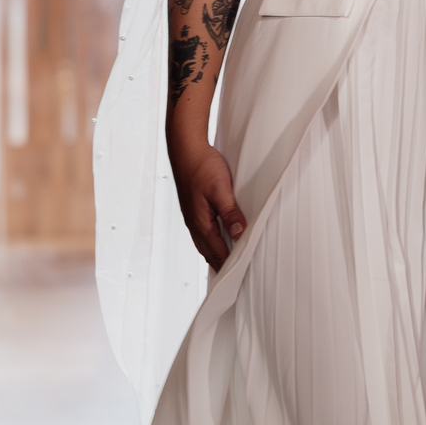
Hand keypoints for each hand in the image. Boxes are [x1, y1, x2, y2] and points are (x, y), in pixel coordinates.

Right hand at [168, 137, 246, 269]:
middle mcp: (194, 223)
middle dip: (221, 264)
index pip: (217, 252)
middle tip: (234, 275)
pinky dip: (211, 241)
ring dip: (215, 253)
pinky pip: (202, 232)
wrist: (185, 148)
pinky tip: (217, 238)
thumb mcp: (221, 189)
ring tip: (227, 263)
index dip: (228, 265)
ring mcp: (191, 216)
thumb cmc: (201, 165)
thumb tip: (240, 234)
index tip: (239, 275)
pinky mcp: (192, 208)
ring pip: (204, 243)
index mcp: (200, 222)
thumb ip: (230, 213)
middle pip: (209, 252)